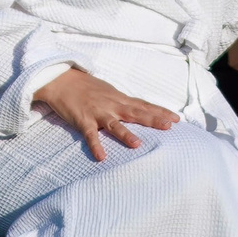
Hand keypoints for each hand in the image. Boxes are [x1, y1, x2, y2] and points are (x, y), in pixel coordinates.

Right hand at [33, 68, 177, 161]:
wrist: (61, 79)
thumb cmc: (85, 86)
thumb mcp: (109, 91)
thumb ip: (122, 101)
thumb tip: (138, 108)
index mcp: (119, 98)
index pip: (143, 105)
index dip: (159, 111)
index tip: (176, 119)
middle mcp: (112, 104)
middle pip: (135, 113)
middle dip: (152, 120)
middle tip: (169, 127)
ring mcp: (97, 112)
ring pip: (114, 124)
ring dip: (125, 134)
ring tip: (137, 144)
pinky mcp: (82, 120)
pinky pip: (90, 135)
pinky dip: (96, 146)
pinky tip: (102, 157)